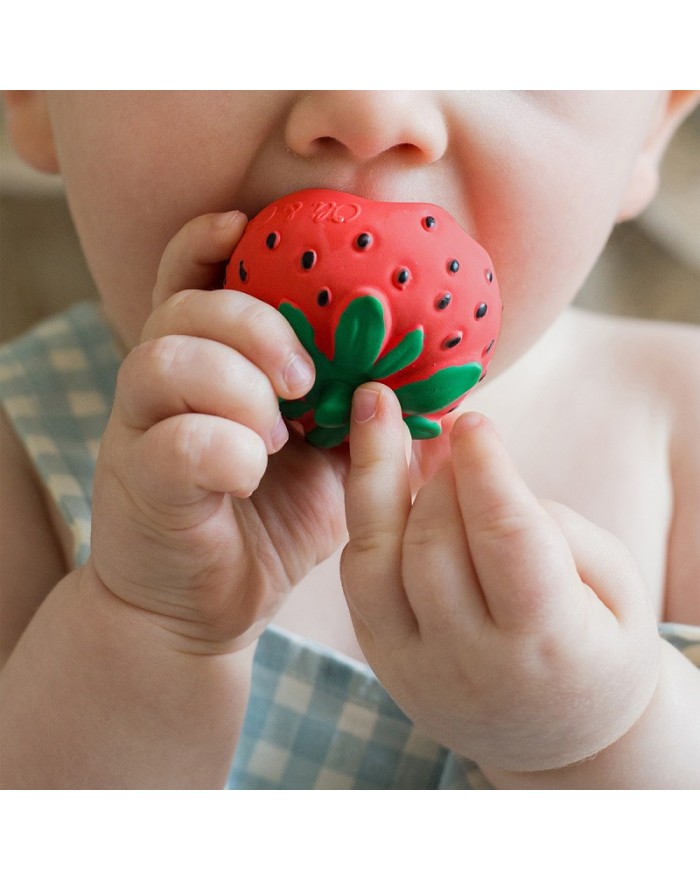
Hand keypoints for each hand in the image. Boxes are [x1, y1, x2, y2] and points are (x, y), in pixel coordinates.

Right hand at [89, 211, 348, 652]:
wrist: (205, 610)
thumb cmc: (270, 526)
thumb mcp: (331, 466)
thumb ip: (364, 420)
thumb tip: (439, 391)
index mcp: (205, 367)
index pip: (190, 280)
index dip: (209, 243)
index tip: (245, 225)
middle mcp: (161, 387)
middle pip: (183, 308)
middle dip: (253, 326)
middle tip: (307, 379)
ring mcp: (139, 433)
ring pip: (163, 361)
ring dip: (238, 385)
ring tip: (280, 433)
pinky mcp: (137, 485)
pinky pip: (169, 442)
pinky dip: (224, 448)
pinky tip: (250, 474)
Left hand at [341, 383, 659, 771]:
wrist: (558, 738)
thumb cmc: (598, 646)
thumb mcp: (614, 586)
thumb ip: (552, 527)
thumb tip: (473, 470)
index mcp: (547, 643)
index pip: (508, 540)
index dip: (487, 472)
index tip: (472, 419)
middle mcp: (470, 662)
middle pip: (433, 545)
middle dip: (438, 476)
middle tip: (448, 432)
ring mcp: (415, 666)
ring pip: (373, 561)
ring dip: (372, 478)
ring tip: (373, 412)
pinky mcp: (383, 660)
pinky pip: (359, 579)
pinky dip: (369, 522)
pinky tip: (381, 479)